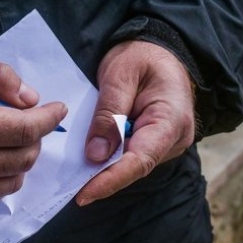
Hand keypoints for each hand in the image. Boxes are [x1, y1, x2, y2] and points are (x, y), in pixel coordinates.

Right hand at [0, 53, 67, 206]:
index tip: (57, 109)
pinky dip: (6, 175)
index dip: (47, 119)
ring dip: (23, 157)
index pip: (20, 129)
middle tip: (30, 121)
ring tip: (13, 139)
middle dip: (36, 137)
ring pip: (13, 178)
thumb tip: (30, 98)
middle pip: (22, 156)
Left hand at [76, 40, 194, 205]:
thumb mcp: (119, 75)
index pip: (140, 160)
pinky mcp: (155, 144)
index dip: (111, 180)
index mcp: (172, 119)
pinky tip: (90, 153)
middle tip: (67, 183)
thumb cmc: (141, 56)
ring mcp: (167, 144)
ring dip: (104, 166)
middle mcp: (175, 138)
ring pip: (131, 163)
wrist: (158, 48)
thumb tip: (95, 155)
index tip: (84, 194)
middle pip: (135, 167)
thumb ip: (109, 114)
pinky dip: (109, 156)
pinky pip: (130, 155)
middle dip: (102, 176)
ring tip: (74, 168)